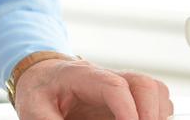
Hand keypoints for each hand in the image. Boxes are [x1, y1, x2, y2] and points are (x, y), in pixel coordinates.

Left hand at [14, 58, 172, 119]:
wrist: (39, 76)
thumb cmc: (38, 91)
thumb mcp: (33, 109)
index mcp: (83, 75)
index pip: (115, 87)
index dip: (128, 110)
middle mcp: (107, 76)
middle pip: (143, 84)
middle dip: (150, 112)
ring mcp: (120, 85)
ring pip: (154, 89)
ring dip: (156, 112)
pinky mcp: (126, 96)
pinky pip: (153, 99)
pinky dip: (156, 113)